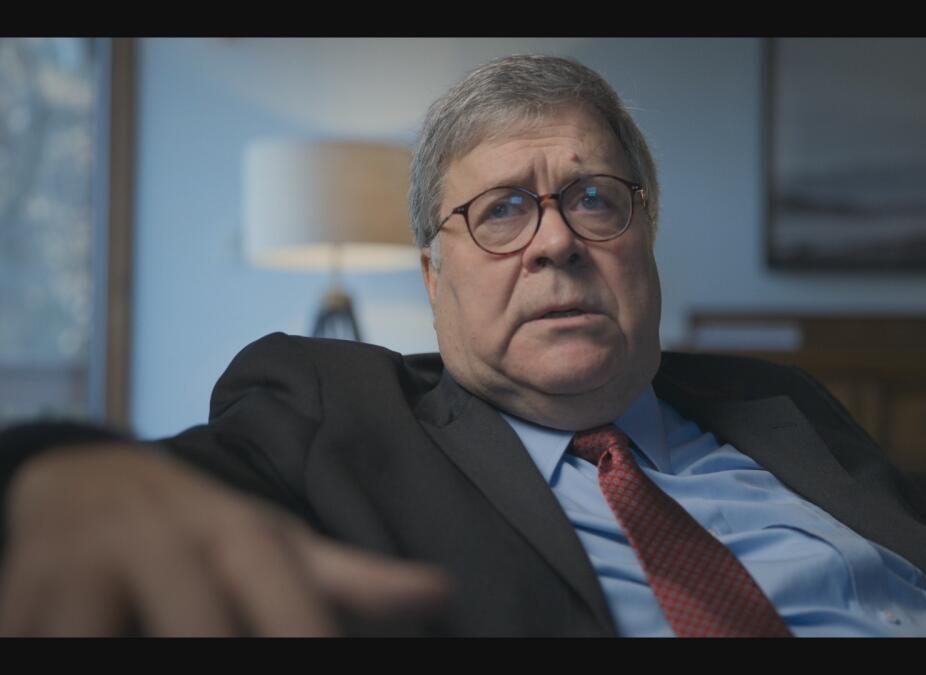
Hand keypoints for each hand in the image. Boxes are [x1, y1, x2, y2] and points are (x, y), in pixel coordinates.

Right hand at [0, 444, 450, 635]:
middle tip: (239, 664)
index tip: (326, 661)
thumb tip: (442, 590)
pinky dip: (46, 644)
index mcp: (238, 535)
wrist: (85, 478)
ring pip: (98, 630)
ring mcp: (86, 563)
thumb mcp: (275, 544)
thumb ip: (353, 578)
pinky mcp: (24, 587)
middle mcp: (165, 542)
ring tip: (155, 655)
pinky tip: (62, 652)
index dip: (309, 640)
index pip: (288, 603)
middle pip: (203, 629)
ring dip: (118, 646)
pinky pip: (35, 630)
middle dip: (223, 650)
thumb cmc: (201, 530)